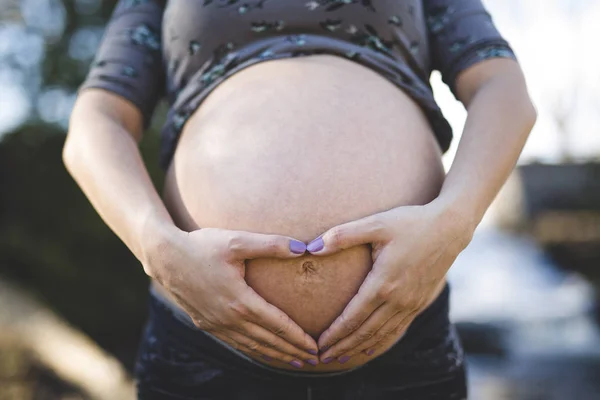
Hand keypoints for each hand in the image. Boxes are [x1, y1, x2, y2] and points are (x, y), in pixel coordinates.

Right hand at [143, 225, 318, 367]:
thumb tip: (302, 248)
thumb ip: (271, 244)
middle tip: (314, 360)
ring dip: (274, 355)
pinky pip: (235, 343)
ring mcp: (215, 324)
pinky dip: (253, 350)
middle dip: (292, 352)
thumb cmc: (201, 245)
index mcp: (240, 300)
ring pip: (251, 346)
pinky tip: (262, 351)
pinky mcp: (205, 324)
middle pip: (267, 341)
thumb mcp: (237, 240)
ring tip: (293, 362)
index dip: (298, 338)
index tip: (315, 347)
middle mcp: (228, 318)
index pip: (278, 325)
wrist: (164, 257)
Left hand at [306, 200, 474, 363]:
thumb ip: (342, 235)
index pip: (353, 317)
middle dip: (343, 347)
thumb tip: (312, 247)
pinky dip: (381, 342)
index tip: (318, 344)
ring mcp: (411, 304)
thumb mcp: (375, 223)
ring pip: (381, 334)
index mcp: (383, 283)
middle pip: (365, 332)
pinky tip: (371, 348)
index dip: (334, 333)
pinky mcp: (421, 303)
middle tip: (322, 358)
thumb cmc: (410, 223)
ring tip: (341, 358)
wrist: (450, 228)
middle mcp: (398, 299)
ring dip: (360, 348)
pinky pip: (398, 330)